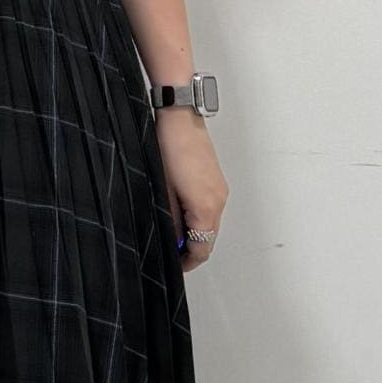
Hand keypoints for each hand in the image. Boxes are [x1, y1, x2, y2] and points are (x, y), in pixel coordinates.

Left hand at [153, 112, 227, 271]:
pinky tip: (179, 209)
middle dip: (190, 248)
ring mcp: (220, 189)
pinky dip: (198, 216)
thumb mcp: (161, 190)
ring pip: (210, 223)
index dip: (187, 262)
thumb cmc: (169, 147)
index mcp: (206, 207)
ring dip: (194, 231)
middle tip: (170, 250)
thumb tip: (171, 238)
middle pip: (208, 238)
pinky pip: (210, 207)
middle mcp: (219, 200)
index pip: (202, 249)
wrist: (180, 117)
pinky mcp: (215, 180)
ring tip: (171, 229)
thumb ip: (168, 220)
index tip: (174, 265)